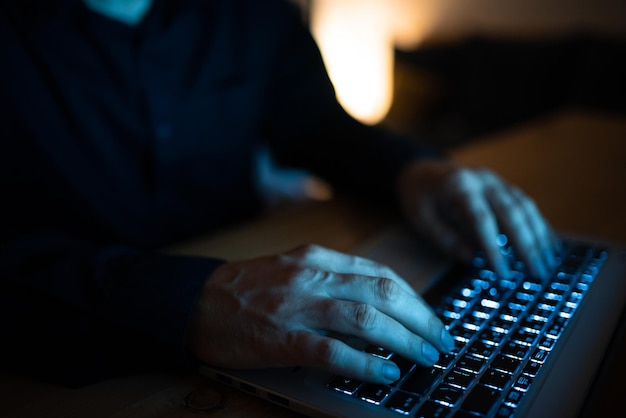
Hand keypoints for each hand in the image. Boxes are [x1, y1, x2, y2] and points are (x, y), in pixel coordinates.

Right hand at [186, 245, 454, 383]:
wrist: (194, 301)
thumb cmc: (245, 288)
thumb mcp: (292, 270)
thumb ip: (331, 281)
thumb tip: (378, 306)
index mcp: (317, 259)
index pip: (380, 274)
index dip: (414, 299)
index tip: (432, 318)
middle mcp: (312, 277)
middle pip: (383, 292)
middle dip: (420, 318)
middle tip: (441, 341)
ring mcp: (297, 306)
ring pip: (366, 318)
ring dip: (404, 339)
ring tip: (426, 357)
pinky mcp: (281, 338)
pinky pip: (332, 350)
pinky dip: (365, 363)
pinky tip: (386, 373)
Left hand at [397, 159, 559, 278]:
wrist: (422, 171)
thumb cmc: (420, 197)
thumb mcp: (421, 218)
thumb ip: (445, 238)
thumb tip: (472, 258)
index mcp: (458, 186)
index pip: (481, 219)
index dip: (494, 247)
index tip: (503, 273)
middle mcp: (482, 180)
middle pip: (511, 212)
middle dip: (526, 244)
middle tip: (537, 273)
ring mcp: (496, 180)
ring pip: (524, 206)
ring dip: (538, 236)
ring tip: (547, 264)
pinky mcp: (503, 185)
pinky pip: (526, 204)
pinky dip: (539, 225)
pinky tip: (549, 245)